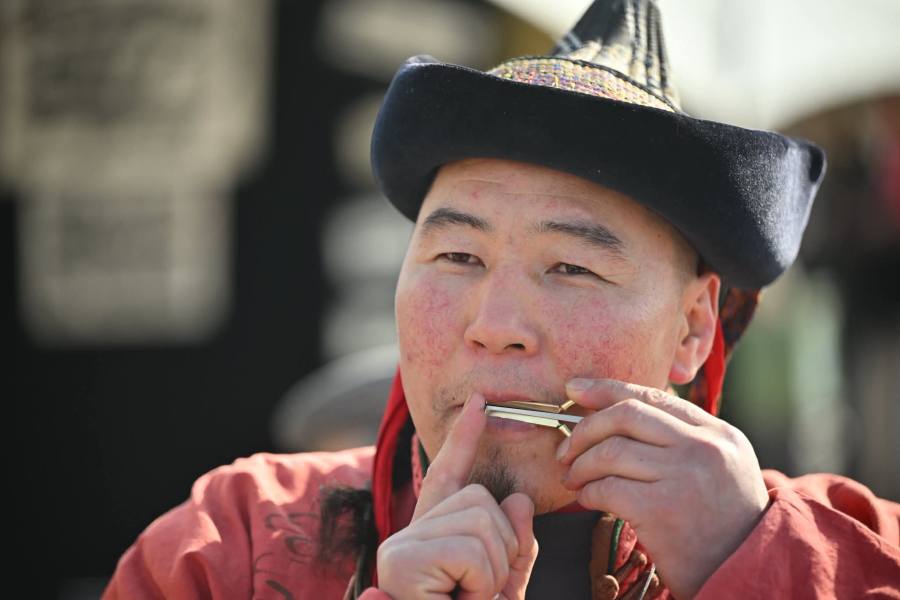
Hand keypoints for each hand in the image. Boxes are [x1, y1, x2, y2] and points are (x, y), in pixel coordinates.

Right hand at [376, 392, 538, 599]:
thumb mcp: (504, 589)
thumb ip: (515, 548)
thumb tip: (519, 500)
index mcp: (434, 537)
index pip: (450, 476)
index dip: (464, 438)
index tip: (479, 403)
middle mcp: (408, 534)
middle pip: (481, 500)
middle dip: (502, 550)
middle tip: (477, 594)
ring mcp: (400, 546)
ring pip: (482, 520)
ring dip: (493, 571)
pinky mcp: (402, 559)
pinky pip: (472, 548)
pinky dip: (482, 582)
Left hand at [557, 379, 769, 598]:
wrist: (747, 571)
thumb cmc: (722, 522)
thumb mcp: (719, 467)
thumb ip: (680, 438)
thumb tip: (615, 413)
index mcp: (718, 433)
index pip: (653, 396)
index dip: (606, 390)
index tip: (574, 389)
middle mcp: (704, 448)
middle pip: (626, 416)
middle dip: (585, 429)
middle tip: (566, 450)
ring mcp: (684, 476)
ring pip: (611, 451)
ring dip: (581, 465)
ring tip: (574, 478)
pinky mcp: (662, 510)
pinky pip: (607, 488)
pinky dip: (589, 492)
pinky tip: (587, 498)